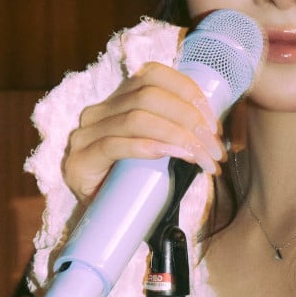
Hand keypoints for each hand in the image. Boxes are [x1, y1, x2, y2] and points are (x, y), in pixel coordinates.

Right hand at [63, 63, 226, 202]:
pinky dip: (147, 148)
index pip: (154, 74)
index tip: (213, 123)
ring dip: (178, 137)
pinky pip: (114, 145)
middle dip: (190, 120)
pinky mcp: (80, 161)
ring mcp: (86, 135)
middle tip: (214, 148)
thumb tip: (215, 129)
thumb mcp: (160, 148)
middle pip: (149, 96)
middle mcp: (99, 111)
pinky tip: (170, 155)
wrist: (105, 221)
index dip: (188, 92)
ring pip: (137, 119)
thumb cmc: (137, 183)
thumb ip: (177, 130)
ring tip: (201, 158)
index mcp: (120, 100)